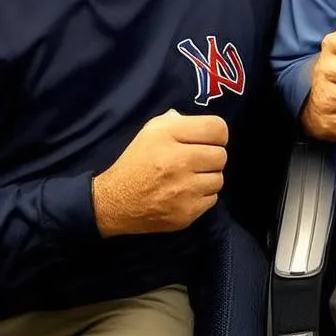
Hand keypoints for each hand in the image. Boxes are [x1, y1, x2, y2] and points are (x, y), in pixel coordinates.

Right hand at [92, 109, 227, 235]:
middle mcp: (178, 161)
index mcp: (168, 135)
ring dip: (208, 178)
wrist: (114, 202)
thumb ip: (177, 121)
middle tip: (197, 161)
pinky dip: (202, 196)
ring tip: (190, 178)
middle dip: (211, 157)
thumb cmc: (136, 162)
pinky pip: (212, 199)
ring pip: (219, 179)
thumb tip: (202, 126)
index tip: (207, 141)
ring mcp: (184, 190)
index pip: (217, 128)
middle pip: (221, 155)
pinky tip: (186, 193)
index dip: (216, 134)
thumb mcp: (150, 131)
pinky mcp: (187, 213)